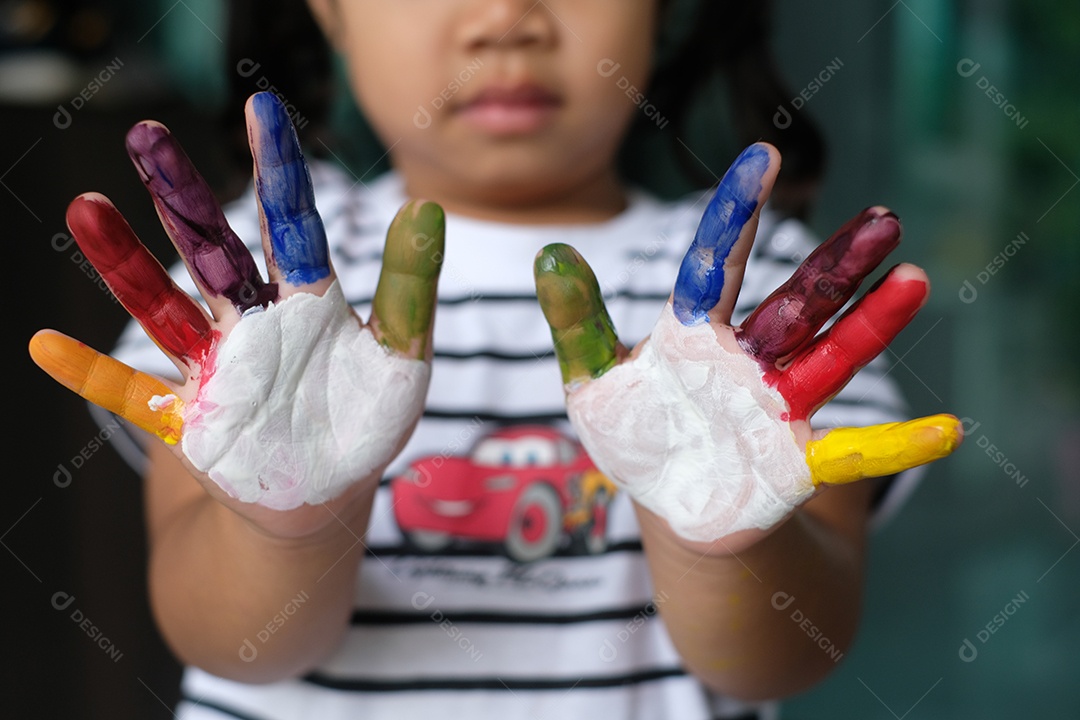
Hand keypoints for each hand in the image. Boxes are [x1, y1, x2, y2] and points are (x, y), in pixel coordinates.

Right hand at [30, 92, 443, 534]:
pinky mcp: (192, 420)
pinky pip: (134, 396)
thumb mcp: (403, 358)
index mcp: (307, 302)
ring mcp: (217, 369)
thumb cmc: (366, 420)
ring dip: (126, 265)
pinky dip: (93, 376)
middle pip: (212, 252)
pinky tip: (45, 346)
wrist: (327, 493)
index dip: (278, 170)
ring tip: (87, 209)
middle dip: (183, 197)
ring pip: (164, 309)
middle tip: (147, 134)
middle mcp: (254, 324)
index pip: (290, 224)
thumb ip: (411, 290)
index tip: (261, 108)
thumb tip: (425, 207)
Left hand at [534, 143, 960, 547]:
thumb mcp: (590, 380)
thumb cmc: (634, 433)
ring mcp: (777, 408)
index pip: (714, 266)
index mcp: (693, 334)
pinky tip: (948, 432)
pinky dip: (896, 446)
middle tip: (883, 218)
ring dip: (871, 324)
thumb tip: (551, 252)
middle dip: (835, 264)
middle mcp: (746, 360)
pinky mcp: (795, 462)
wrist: (674, 504)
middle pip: (796, 303)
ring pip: (829, 358)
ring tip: (915, 280)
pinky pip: (851, 455)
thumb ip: (576, 321)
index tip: (762, 157)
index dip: (735, 215)